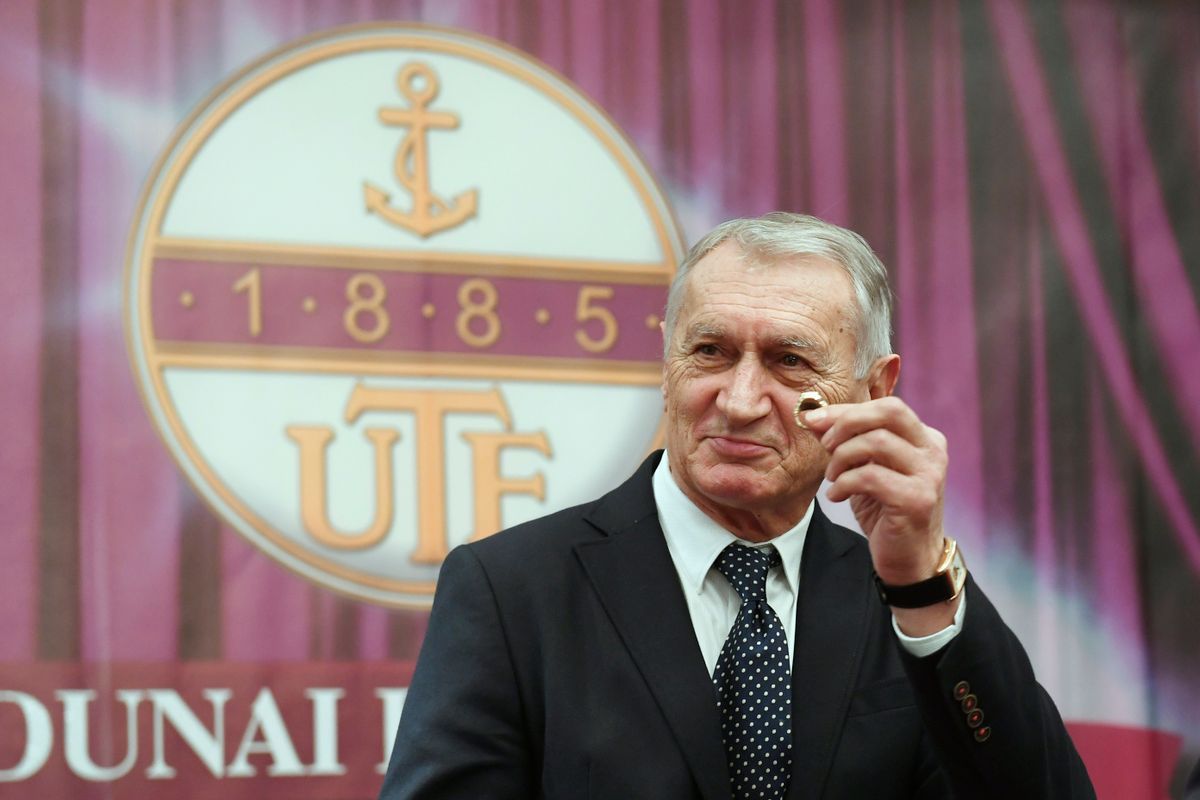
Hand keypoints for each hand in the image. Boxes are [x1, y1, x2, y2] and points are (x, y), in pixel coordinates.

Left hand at [802, 397, 956, 631]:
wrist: (909, 558)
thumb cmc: (885, 510)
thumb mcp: (863, 468)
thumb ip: (846, 441)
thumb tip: (813, 416)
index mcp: (924, 438)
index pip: (887, 406)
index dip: (847, 410)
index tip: (814, 420)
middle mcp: (932, 451)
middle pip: (890, 412)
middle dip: (847, 423)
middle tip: (826, 445)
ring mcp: (929, 475)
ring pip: (877, 442)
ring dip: (842, 458)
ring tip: (832, 477)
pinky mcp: (917, 500)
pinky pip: (871, 476)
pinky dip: (844, 483)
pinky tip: (836, 495)